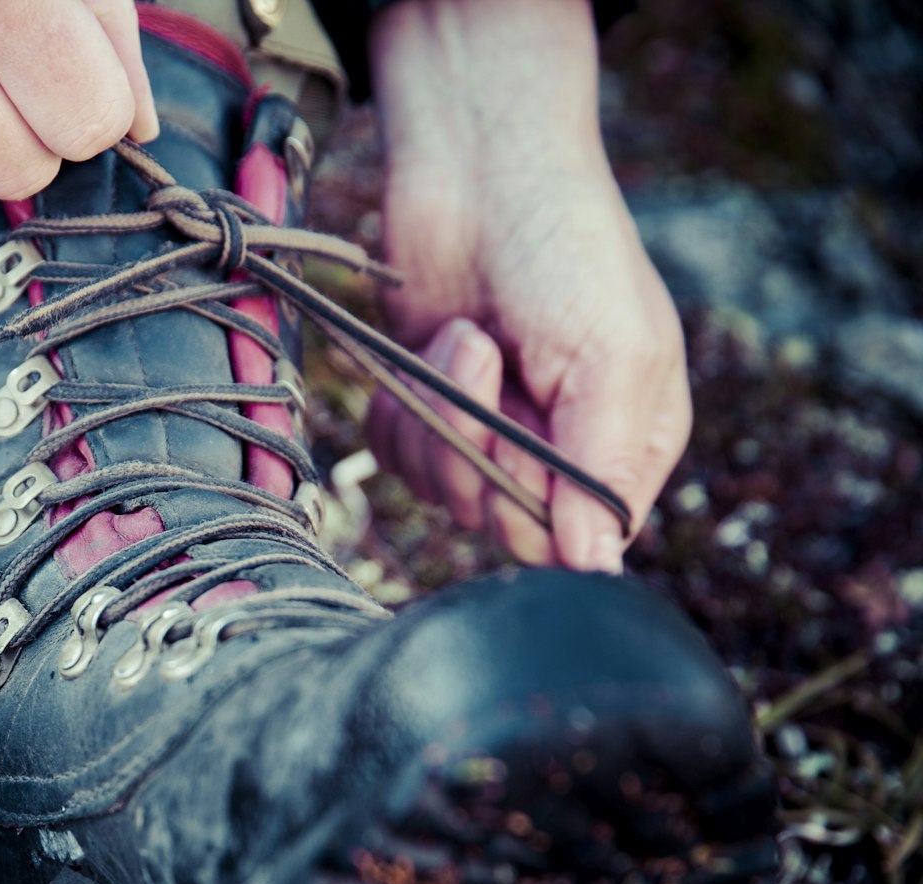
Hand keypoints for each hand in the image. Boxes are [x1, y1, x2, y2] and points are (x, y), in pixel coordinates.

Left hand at [363, 0, 688, 572]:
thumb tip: (597, 571)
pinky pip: (399, 460)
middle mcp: (562, 451)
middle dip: (476, 448)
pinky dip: (401, 409)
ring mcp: (491, 432)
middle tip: (482, 358)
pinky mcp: (428, 410)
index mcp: (631, 444)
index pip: (580, 540)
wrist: (477, 167)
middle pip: (502, 527)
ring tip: (460, 335)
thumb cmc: (565, 245)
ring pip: (443, 495)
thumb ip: (602, 466)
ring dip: (438, 414)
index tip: (522, 433)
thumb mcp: (613, 353)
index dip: (535, 503)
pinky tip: (425, 349)